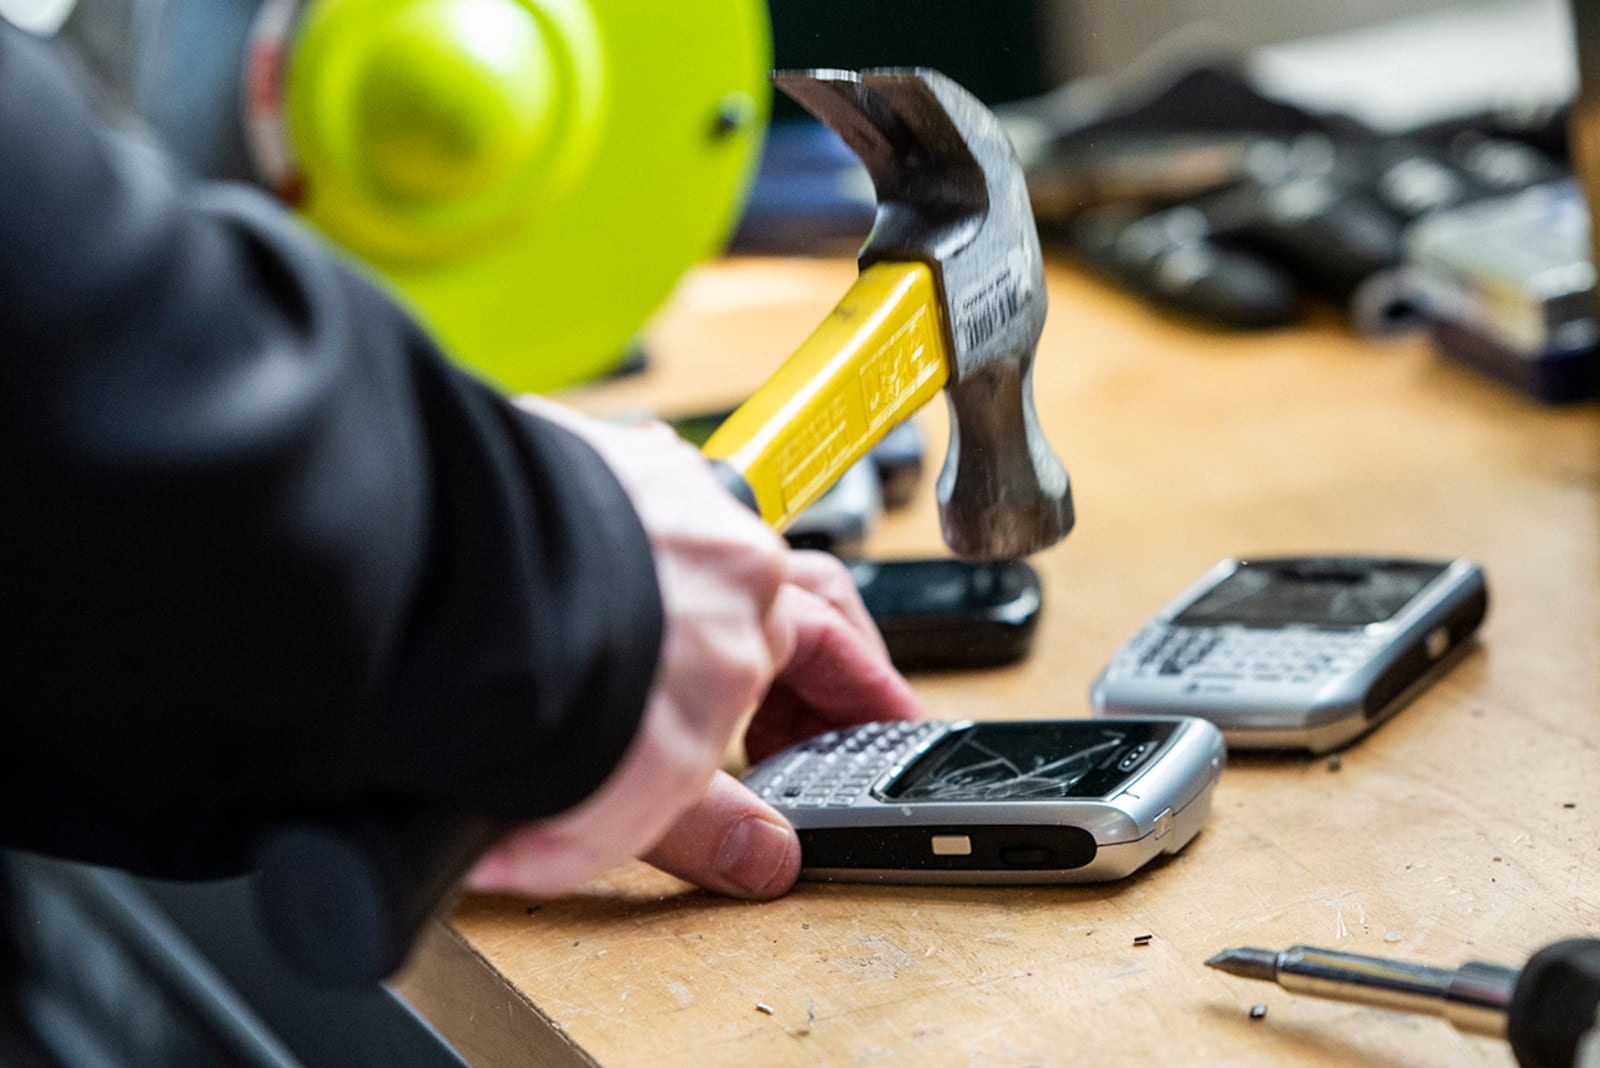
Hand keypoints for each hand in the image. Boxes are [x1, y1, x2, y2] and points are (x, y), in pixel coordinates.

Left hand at [466, 399, 924, 898]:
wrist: (455, 592)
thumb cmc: (545, 678)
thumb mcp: (638, 794)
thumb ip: (707, 824)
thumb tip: (762, 856)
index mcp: (748, 622)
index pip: (837, 654)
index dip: (864, 697)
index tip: (881, 722)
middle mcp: (717, 543)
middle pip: (798, 589)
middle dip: (816, 648)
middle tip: (814, 706)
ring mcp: (656, 491)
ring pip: (721, 539)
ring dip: (728, 594)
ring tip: (704, 650)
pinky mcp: (588, 459)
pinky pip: (647, 493)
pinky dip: (650, 539)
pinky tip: (617, 573)